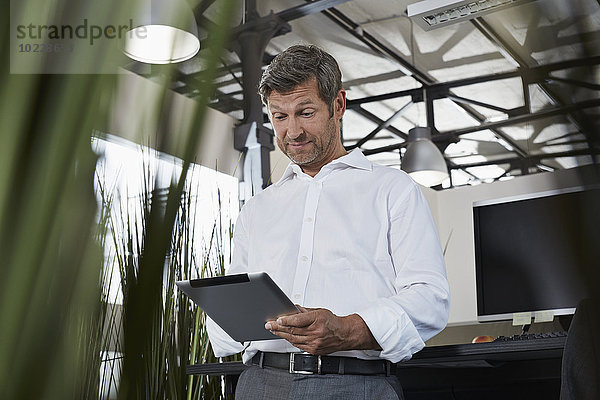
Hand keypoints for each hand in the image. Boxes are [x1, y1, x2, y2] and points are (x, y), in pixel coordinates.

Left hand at [265, 306, 380, 354]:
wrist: (344, 335)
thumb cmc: (333, 322)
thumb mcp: (320, 311)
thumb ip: (305, 311)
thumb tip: (292, 309)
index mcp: (317, 319)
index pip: (299, 320)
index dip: (287, 320)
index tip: (277, 319)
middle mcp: (316, 332)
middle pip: (293, 330)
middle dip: (278, 327)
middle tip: (269, 325)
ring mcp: (314, 342)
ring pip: (293, 339)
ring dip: (281, 334)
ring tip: (273, 330)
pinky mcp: (313, 350)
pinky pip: (298, 345)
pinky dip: (290, 340)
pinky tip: (284, 336)